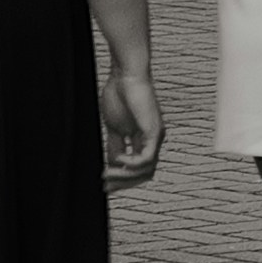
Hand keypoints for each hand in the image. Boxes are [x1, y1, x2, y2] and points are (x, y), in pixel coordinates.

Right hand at [101, 60, 165, 185]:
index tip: (105, 186)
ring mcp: (156, 136)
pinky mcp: (154, 131)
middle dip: (124, 183)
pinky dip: (132, 164)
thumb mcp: (114, 127)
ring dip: (125, 176)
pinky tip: (119, 160)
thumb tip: (111, 164)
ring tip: (107, 174)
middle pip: (145, 174)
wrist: (125, 75)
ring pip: (146, 170)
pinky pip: (147, 158)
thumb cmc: (119, 95)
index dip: (123, 180)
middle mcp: (153, 140)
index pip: (139, 169)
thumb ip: (115, 146)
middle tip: (106, 188)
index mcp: (144, 140)